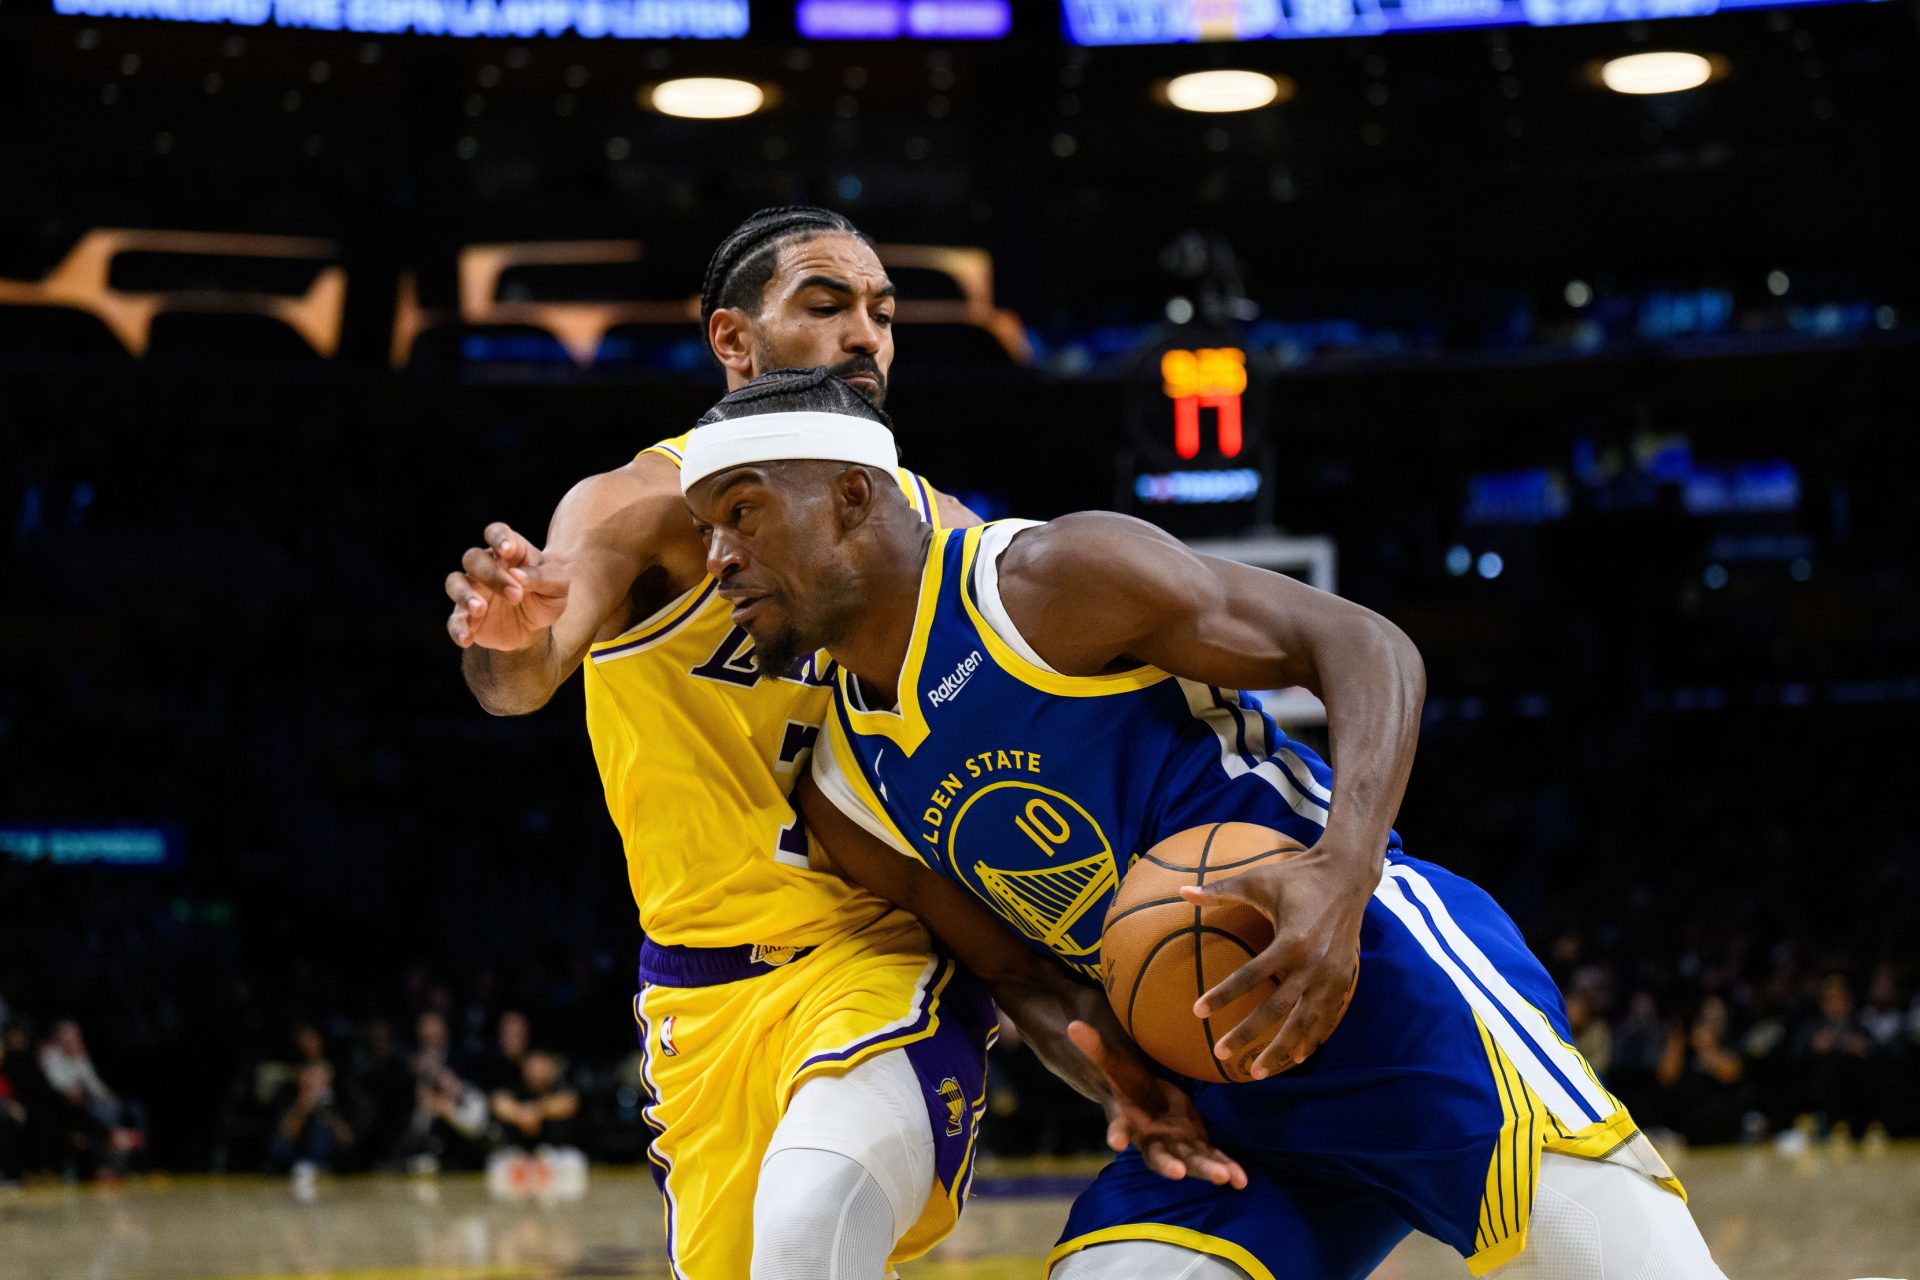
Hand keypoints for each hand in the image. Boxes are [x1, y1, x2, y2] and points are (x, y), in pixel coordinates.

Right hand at [445, 522, 569, 650]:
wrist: (538, 627)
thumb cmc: (547, 595)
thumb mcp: (558, 585)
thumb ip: (543, 576)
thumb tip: (518, 575)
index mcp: (510, 551)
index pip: (496, 532)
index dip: (498, 537)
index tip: (507, 550)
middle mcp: (486, 566)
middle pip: (474, 558)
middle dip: (491, 574)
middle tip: (515, 595)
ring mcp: (473, 590)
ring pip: (455, 582)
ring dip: (464, 594)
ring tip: (479, 609)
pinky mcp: (466, 616)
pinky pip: (454, 619)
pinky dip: (457, 628)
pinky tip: (466, 639)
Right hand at [1067, 1021, 1247, 1188]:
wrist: (1144, 1098)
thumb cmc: (1124, 1080)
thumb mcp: (1111, 1062)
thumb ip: (1094, 1048)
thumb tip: (1072, 1025)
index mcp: (1127, 1121)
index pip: (1117, 1127)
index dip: (1115, 1133)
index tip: (1114, 1142)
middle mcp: (1149, 1140)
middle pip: (1157, 1156)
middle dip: (1168, 1164)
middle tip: (1179, 1173)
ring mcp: (1174, 1145)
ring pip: (1190, 1161)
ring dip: (1206, 1170)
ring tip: (1224, 1178)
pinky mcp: (1194, 1144)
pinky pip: (1211, 1158)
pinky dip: (1226, 1168)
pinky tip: (1241, 1181)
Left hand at [1179, 845, 1369, 1078]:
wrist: (1347, 875)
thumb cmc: (1297, 875)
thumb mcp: (1257, 880)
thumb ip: (1220, 890)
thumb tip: (1182, 891)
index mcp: (1292, 941)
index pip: (1251, 976)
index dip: (1222, 995)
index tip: (1197, 1012)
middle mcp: (1314, 964)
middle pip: (1277, 1010)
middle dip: (1248, 1034)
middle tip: (1220, 1052)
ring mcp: (1331, 976)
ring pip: (1304, 1023)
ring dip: (1280, 1049)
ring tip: (1257, 1072)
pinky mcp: (1343, 979)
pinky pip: (1327, 1018)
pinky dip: (1311, 1039)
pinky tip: (1296, 1058)